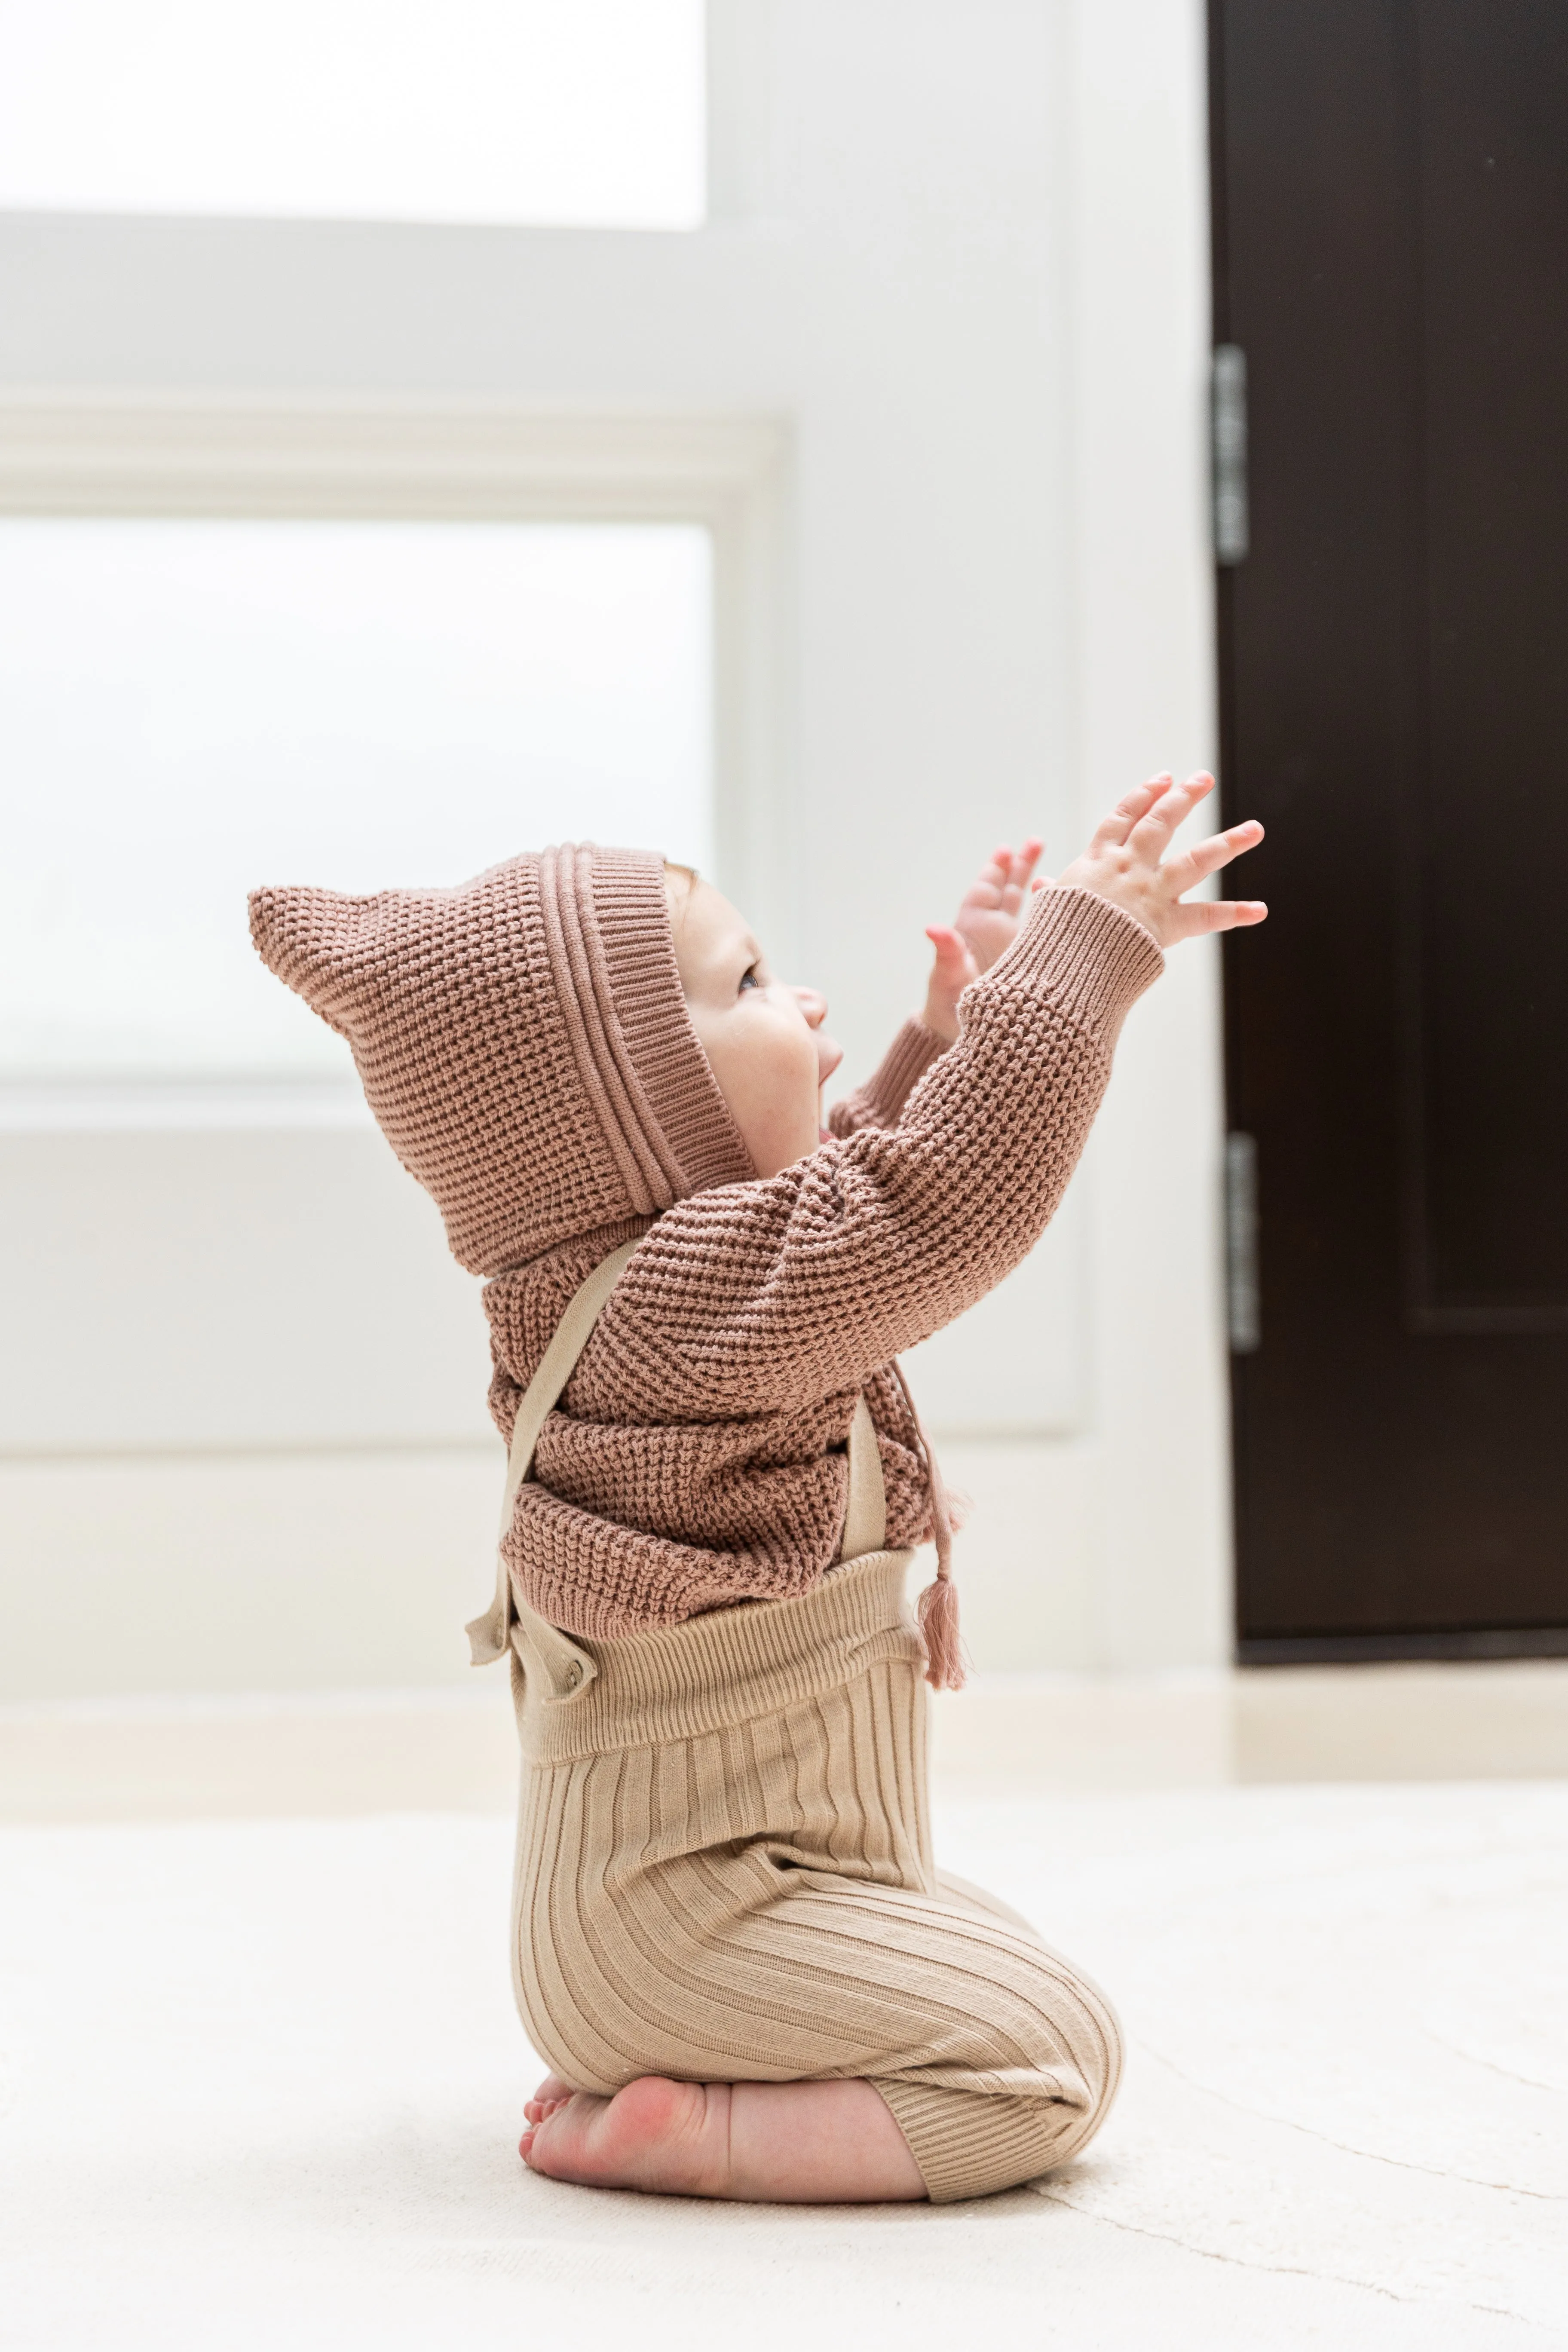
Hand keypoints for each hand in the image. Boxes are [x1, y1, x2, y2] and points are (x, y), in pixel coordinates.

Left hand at [922, 838, 1044, 1042]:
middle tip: (1034, 841)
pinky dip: (1052, 914)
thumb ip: (946, 953)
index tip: (1005, 851)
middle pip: (1007, 890)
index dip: (995, 871)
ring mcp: (1011, 943)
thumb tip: (932, 928)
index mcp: (972, 928)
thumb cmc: (947, 1004)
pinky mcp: (1028, 958)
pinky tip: (1070, 902)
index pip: (985, 891)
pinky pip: (1042, 930)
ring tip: (1058, 866)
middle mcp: (993, 931)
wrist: (962, 1033)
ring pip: (1026, 905)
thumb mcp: (948, 977)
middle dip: (1019, 865)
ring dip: (1037, 882)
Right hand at [1051, 772, 1265, 948]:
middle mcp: (1128, 869)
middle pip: (1160, 824)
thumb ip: (1048, 893)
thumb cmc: (1051, 938)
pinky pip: (1207, 917)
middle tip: (1203, 779)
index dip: (1143, 797)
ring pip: (1196, 860)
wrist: (1067, 963)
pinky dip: (1234, 915)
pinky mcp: (1167, 923)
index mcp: (1097, 862)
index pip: (1122, 819)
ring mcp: (1152, 893)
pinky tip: (1260, 910)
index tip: (1162, 780)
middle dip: (1183, 799)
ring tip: (1254, 828)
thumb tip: (1037, 885)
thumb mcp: (1046, 908)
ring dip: (1229, 843)